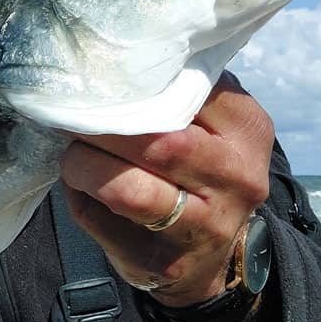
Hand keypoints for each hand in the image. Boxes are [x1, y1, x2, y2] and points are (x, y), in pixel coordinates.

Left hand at [59, 72, 272, 306]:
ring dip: (84, 165)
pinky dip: (79, 197)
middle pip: (158, 142)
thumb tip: (120, 58)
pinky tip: (80, 185)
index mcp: (248, 131)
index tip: (101, 81)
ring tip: (72, 154)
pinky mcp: (161, 263)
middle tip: (73, 116)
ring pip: (128, 190)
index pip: (189, 92)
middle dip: (103, 126)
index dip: (135, 87)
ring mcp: (203, 228)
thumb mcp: (213, 124)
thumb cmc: (200, 169)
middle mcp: (235, 180)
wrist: (209, 256)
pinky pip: (101, 221)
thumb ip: (183, 90)